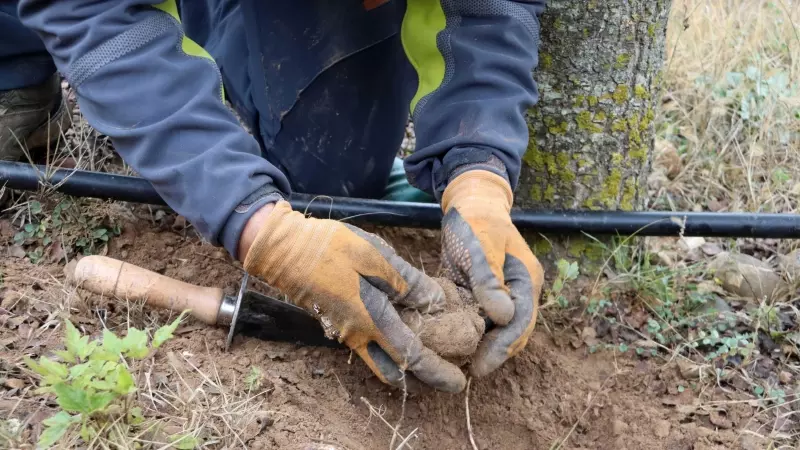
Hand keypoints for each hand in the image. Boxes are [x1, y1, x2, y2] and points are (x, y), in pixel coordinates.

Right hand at [243, 201, 466, 392]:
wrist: (283, 249)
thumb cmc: (331, 248)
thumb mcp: (376, 256)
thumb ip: (407, 281)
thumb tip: (436, 302)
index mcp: (372, 319)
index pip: (412, 356)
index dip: (437, 372)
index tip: (458, 382)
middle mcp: (358, 334)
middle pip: (393, 370)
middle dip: (420, 375)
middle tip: (444, 368)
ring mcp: (344, 331)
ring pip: (379, 358)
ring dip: (403, 359)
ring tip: (428, 345)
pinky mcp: (337, 321)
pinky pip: (368, 344)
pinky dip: (388, 343)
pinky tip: (403, 323)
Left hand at [440, 170, 543, 376]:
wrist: (469, 201)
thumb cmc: (476, 220)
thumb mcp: (481, 245)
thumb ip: (490, 280)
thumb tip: (503, 316)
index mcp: (526, 280)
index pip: (520, 322)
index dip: (502, 347)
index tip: (481, 366)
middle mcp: (518, 291)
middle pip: (512, 332)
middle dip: (494, 353)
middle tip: (469, 372)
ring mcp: (502, 293)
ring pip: (496, 329)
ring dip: (481, 345)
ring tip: (459, 363)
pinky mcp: (482, 293)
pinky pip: (479, 319)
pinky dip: (469, 332)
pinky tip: (451, 343)